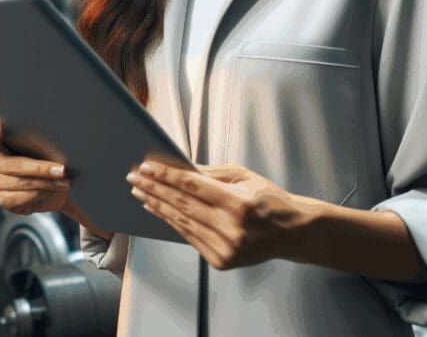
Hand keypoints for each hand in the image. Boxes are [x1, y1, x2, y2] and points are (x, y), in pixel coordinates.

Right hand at [0, 119, 70, 215]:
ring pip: (22, 182)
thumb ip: (38, 140)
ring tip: (65, 181)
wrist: (57, 185)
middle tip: (62, 170)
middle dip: (40, 168)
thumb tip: (55, 139)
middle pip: (13, 164)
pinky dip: (43, 194)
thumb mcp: (44, 146)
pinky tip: (55, 190)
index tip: (0, 129)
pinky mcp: (4, 200)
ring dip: (47, 182)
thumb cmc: (49, 158)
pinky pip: (23, 197)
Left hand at [127, 162, 316, 269]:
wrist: (292, 233)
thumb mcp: (244, 177)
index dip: (166, 175)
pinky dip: (172, 223)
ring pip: (182, 223)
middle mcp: (231, 229)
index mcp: (239, 204)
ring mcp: (226, 248)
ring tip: (140, 193)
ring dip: (157, 206)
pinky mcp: (221, 261)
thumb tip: (177, 167)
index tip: (146, 167)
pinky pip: (190, 237)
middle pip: (182, 205)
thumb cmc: (270, 200)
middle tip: (134, 177)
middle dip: (154, 189)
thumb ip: (210, 174)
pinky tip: (158, 210)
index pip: (192, 187)